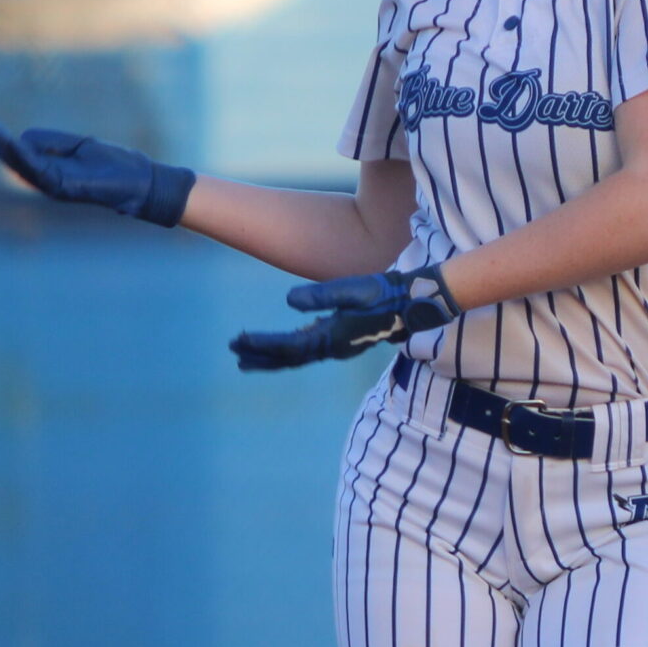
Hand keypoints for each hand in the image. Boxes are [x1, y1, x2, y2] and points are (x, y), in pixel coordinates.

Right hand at [0, 118, 194, 227]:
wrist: (144, 183)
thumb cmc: (116, 166)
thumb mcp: (78, 146)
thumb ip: (51, 142)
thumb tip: (24, 138)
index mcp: (53, 172)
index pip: (21, 156)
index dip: (1, 141)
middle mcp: (52, 183)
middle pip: (17, 162)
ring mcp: (60, 187)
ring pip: (26, 167)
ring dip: (6, 149)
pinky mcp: (71, 188)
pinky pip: (44, 172)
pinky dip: (28, 158)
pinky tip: (15, 144)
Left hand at [229, 266, 459, 371]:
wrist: (413, 304)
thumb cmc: (386, 294)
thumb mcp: (354, 289)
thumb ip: (322, 295)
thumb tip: (289, 300)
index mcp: (333, 337)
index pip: (290, 346)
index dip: (263, 344)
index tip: (239, 339)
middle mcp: (332, 347)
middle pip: (289, 357)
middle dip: (260, 355)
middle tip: (233, 350)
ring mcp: (337, 345)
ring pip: (297, 356)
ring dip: (271, 355)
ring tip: (245, 356)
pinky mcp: (342, 339)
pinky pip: (309, 349)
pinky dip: (289, 349)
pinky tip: (279, 345)